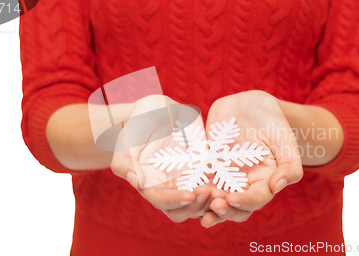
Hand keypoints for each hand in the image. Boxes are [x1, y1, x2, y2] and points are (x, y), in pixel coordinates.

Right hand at [110, 95, 219, 221]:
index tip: (189, 195)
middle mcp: (170, 189)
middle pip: (184, 209)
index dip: (175, 201)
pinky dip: (224, 187)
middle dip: (198, 205)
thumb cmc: (136, 127)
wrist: (155, 112)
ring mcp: (188, 182)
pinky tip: (233, 182)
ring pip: (202, 202)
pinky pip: (216, 185)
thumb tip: (136, 182)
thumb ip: (125, 163)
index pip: (162, 201)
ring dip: (212, 201)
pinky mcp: (203, 171)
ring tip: (223, 192)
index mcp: (150, 186)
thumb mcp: (125, 142)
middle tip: (211, 194)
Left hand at [200, 90, 302, 226]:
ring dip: (204, 204)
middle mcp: (243, 184)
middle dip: (223, 210)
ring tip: (195, 203)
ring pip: (213, 198)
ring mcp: (223, 177)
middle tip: (213, 206)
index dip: (244, 202)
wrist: (250, 105)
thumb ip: (290, 165)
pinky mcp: (207, 166)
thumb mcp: (286, 140)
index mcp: (265, 182)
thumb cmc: (273, 122)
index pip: (256, 199)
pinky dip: (190, 186)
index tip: (232, 199)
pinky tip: (181, 188)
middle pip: (234, 207)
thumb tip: (278, 186)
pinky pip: (198, 179)